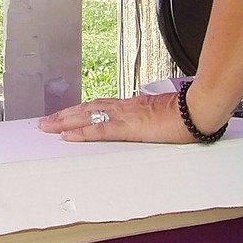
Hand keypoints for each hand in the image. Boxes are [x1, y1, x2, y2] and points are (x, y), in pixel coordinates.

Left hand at [39, 92, 196, 143]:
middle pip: (86, 109)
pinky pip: (99, 130)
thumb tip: (148, 122)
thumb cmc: (188, 113)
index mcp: (132, 106)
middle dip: (64, 115)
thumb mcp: (164, 115)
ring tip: (47, 126)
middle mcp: (123, 108)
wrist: (198, 110)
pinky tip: (67, 136)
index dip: (79, 110)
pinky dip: (81, 133)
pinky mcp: (128, 127)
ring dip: (65, 122)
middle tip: (44, 122)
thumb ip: (151, 118)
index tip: (64, 115)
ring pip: (87, 116)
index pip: (99, 106)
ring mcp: (124, 116)